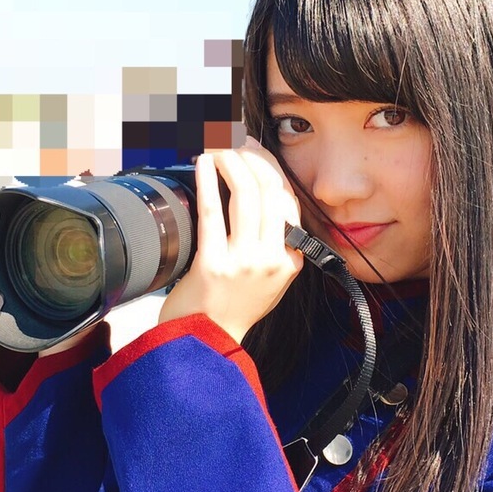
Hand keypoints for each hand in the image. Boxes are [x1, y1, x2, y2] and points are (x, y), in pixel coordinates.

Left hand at [157, 136, 303, 344]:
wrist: (205, 343)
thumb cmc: (230, 311)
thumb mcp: (269, 282)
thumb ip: (275, 247)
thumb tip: (264, 199)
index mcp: (289, 261)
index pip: (288, 204)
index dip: (272, 171)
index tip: (256, 153)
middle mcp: (272, 260)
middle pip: (270, 194)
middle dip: (253, 161)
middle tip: (236, 148)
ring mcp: (244, 262)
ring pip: (247, 197)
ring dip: (232, 165)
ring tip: (219, 151)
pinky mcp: (214, 265)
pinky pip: (214, 213)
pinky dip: (208, 182)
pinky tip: (203, 164)